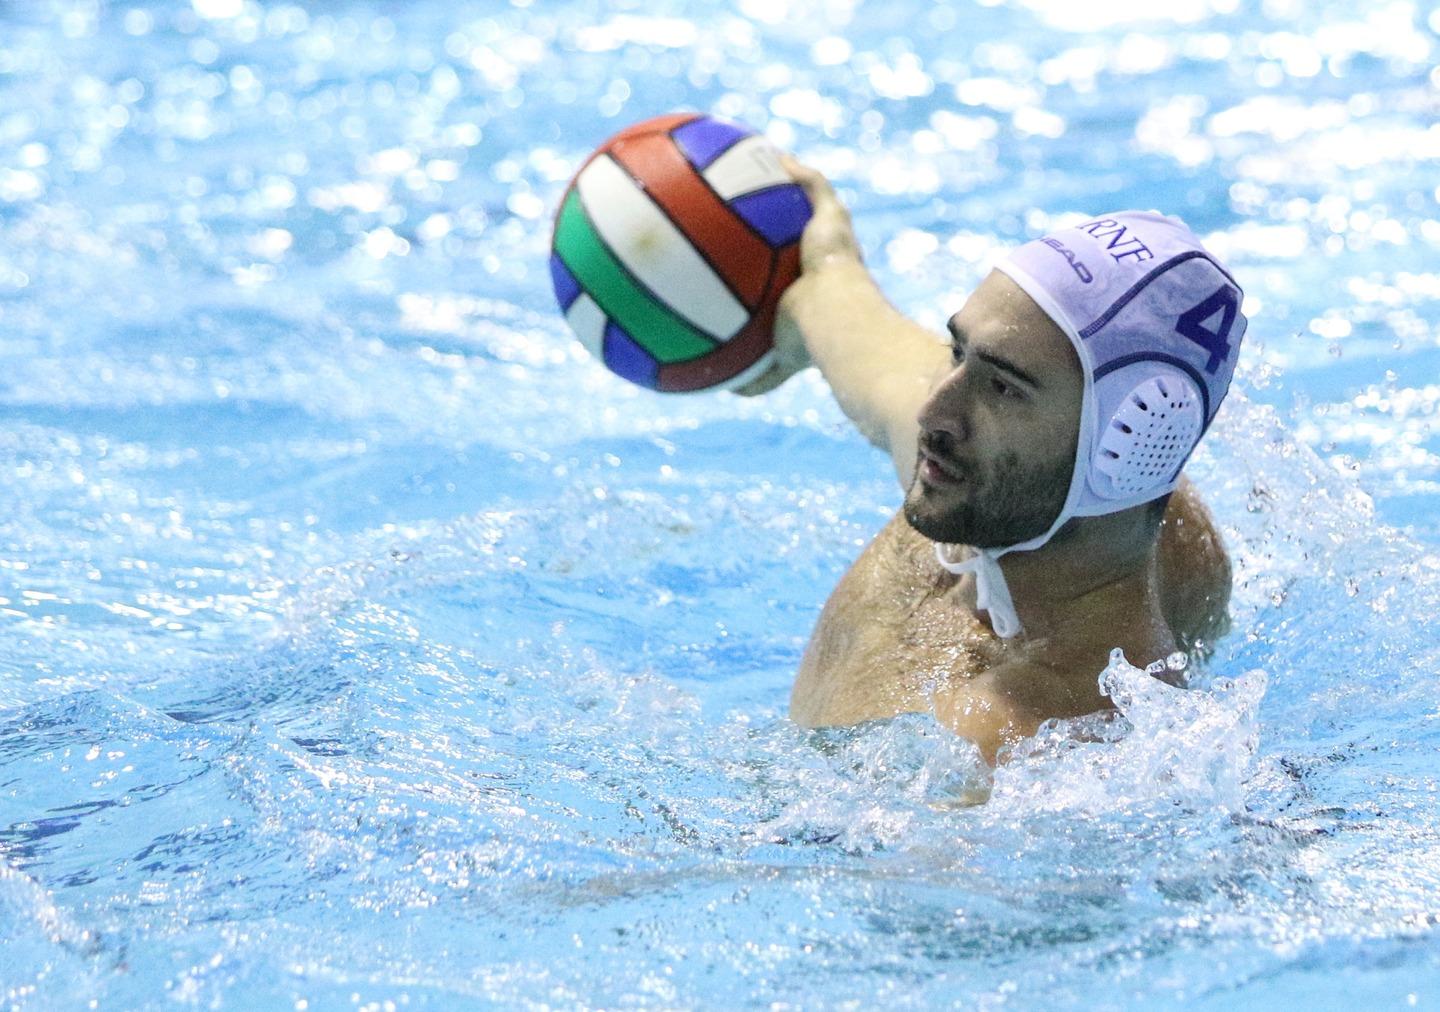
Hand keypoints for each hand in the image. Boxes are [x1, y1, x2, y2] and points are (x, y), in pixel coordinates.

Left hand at [732, 154, 862, 395]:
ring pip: (808, 196)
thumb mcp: (774, 366)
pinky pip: (811, 183)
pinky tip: (763, 153)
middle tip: (748, 201)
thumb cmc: (806, 345)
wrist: (835, 322)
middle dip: (778, 211)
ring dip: (785, 178)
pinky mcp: (833, 215)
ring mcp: (832, 232)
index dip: (775, 253)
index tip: (752, 247)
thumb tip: (727, 390)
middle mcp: (825, 255)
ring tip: (754, 159)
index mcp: (814, 286)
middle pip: (799, 225)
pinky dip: (790, 168)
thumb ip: (755, 375)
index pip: (793, 264)